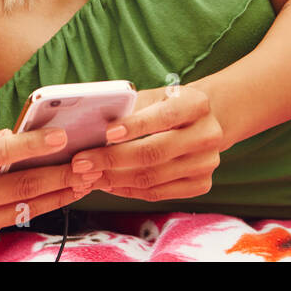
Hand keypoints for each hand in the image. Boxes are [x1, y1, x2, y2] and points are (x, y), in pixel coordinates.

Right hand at [0, 119, 102, 257]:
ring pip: (22, 211)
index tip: (61, 137)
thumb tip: (15, 136)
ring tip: (81, 182)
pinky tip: (51, 197)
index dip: (33, 145)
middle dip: (59, 175)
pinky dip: (30, 211)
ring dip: (56, 196)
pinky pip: (8, 224)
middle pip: (19, 188)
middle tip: (87, 164)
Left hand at [68, 85, 223, 201]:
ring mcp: (207, 163)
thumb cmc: (167, 106)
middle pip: (155, 152)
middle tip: (82, 162)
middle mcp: (208, 134)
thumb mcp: (154, 97)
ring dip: (114, 179)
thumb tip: (92, 127)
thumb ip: (130, 109)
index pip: (164, 116)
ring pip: (153, 177)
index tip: (107, 132)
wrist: (202, 123)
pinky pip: (157, 193)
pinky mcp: (201, 184)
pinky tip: (109, 184)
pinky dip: (128, 190)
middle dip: (113, 159)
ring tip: (89, 176)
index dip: (135, 126)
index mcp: (197, 104)